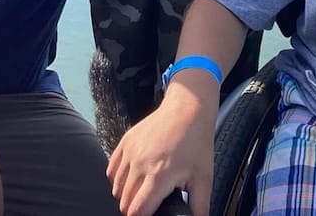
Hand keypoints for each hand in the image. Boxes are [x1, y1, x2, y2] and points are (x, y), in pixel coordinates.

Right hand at [107, 91, 216, 215]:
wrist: (187, 109)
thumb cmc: (196, 142)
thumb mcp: (204, 178)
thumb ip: (200, 207)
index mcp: (159, 175)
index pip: (137, 211)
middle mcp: (140, 164)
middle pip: (124, 202)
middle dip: (134, 210)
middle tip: (149, 207)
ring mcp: (130, 152)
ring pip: (116, 188)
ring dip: (126, 196)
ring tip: (142, 194)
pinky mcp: (125, 142)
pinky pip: (111, 169)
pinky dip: (117, 179)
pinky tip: (131, 180)